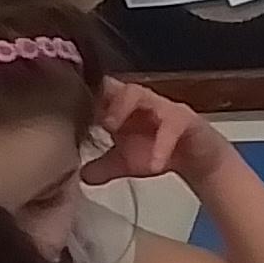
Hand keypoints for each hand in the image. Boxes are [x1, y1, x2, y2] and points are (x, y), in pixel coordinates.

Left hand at [82, 80, 231, 188]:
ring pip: (140, 94)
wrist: (196, 158)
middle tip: (92, 119)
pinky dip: (161, 145)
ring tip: (112, 129)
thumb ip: (102, 168)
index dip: (83, 97)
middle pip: (115, 85)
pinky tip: (154, 164)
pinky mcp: (184, 119)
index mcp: (120, 106)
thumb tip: (79, 176)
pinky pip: (171, 126)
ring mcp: (161, 106)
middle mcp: (139, 101)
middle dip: (101, 98)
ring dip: (124, 107)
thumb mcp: (124, 163)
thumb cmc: (158, 150)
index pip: (98, 91)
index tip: (67, 112)